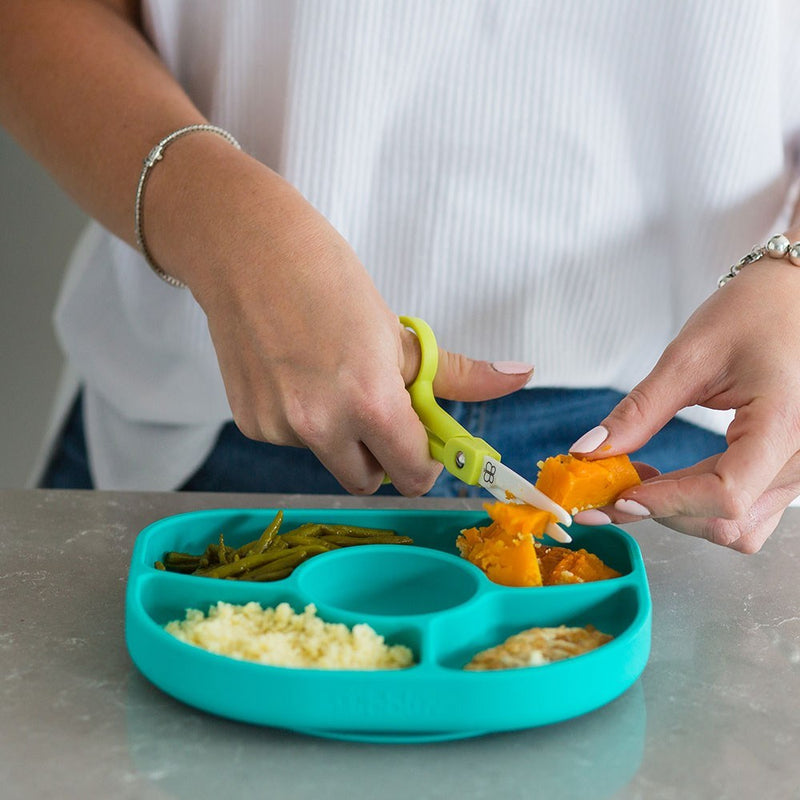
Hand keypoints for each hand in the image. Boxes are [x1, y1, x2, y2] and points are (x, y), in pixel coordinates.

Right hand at [147, 139, 532, 495]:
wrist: (247, 249)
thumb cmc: (329, 279)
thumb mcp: (400, 333)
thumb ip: (455, 375)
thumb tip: (522, 376)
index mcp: (371, 403)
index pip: (410, 474)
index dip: (423, 464)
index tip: (422, 447)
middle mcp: (321, 426)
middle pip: (366, 480)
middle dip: (380, 456)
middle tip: (377, 411)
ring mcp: (280, 428)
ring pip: (327, 457)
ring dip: (338, 435)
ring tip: (326, 375)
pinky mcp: (249, 422)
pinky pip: (291, 439)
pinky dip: (300, 419)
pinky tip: (292, 373)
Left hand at [570, 258, 799, 551]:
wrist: (796, 298)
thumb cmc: (753, 313)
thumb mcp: (688, 357)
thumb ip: (638, 411)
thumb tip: (588, 453)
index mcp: (783, 423)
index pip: (724, 495)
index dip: (665, 503)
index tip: (617, 494)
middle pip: (727, 521)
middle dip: (662, 511)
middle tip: (611, 487)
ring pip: (740, 529)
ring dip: (683, 516)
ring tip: (642, 482)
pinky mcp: (792, 472)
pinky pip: (749, 513)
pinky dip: (704, 509)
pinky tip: (672, 482)